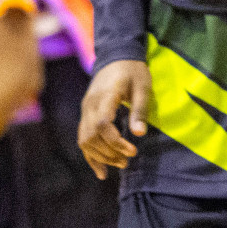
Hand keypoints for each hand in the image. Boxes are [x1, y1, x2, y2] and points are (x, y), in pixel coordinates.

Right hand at [77, 59, 151, 179]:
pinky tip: (101, 171)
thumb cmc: (134, 71)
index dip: (115, 141)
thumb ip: (140, 109)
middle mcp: (89, 105)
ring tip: (120, 164)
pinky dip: (90, 156)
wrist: (117, 56)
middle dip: (109, 152)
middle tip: (128, 160)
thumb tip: (139, 134)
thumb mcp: (143, 86)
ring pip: (84, 140)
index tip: (132, 150)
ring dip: (100, 156)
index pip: (102, 124)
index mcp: (105, 96)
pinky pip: (83, 138)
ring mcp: (85, 110)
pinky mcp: (85, 114)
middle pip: (91, 136)